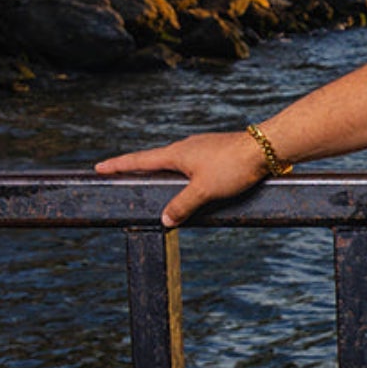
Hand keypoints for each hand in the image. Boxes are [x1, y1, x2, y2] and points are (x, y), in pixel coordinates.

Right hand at [95, 130, 273, 227]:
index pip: (139, 160)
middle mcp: (186, 147)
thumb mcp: (204, 190)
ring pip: (178, 163)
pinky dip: (186, 175)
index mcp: (176, 154)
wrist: (267, 148)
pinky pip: (194, 165)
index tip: (99, 167)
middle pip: (156, 160)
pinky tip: (194, 184)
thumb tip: (164, 219)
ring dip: (165, 172)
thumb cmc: (234, 165)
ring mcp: (203, 148)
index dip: (118, 165)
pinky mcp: (218, 152)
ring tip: (156, 184)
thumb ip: (182, 205)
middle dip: (140, 169)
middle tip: (123, 175)